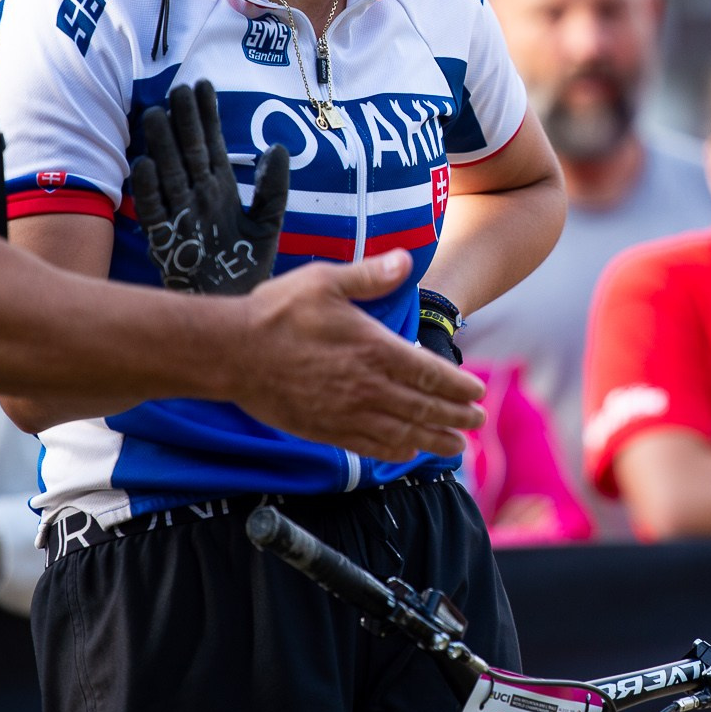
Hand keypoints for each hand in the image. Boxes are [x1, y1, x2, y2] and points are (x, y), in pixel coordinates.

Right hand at [130, 80, 287, 294]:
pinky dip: (149, 189)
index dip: (208, 116)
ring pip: (170, 173)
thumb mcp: (268, 222)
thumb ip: (273, 187)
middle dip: (184, 122)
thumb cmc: (247, 263)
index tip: (203, 85)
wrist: (234, 305)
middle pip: (189, 152)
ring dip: (162, 146)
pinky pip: (156, 210)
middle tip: (178, 89)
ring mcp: (181, 215)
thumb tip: (276, 146)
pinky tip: (144, 164)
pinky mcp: (167, 239)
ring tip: (156, 115)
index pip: (213, 144)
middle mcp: (198, 196)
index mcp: (221, 188)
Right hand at [222, 250, 486, 461]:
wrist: (232, 353)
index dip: (458, 386)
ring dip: (435, 440)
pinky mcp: (325, 429)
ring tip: (457, 446)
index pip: (430, 373)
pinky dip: (396, 451)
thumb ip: (369, 274)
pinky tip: (409, 452)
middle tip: (478, 421)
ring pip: (403, 433)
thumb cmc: (278, 313)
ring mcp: (346, 413)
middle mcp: (366, 386)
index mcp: (373, 349)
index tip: (477, 392)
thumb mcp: (325, 281)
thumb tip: (405, 260)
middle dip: (456, 416)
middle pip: (424, 407)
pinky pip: (370, 447)